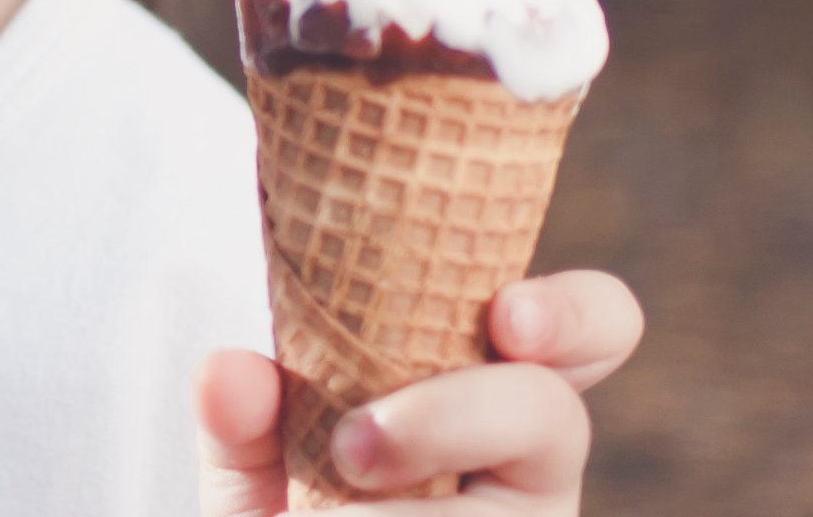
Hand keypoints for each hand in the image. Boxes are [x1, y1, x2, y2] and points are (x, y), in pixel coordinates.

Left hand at [194, 270, 643, 513]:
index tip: (507, 315)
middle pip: (553, 414)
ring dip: (401, 515)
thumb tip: (230, 371)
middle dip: (455, 416)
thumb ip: (241, 416)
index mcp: (481, 387)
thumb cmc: (287, 514)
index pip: (582, 332)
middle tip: (354, 448)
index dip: (573, 315)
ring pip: (504, 514)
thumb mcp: (251, 467)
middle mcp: (522, 464)